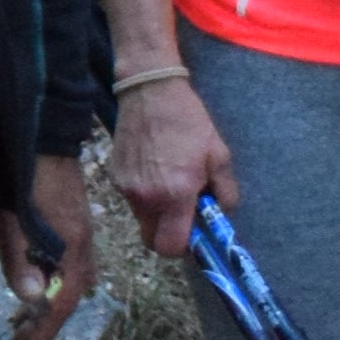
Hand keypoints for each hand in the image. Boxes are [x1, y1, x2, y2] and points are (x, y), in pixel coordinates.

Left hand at [0, 161, 92, 339]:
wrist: (42, 129)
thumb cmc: (20, 171)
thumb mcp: (12, 215)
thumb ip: (20, 256)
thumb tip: (33, 298)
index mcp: (70, 245)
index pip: (62, 301)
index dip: (43, 330)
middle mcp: (82, 241)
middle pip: (71, 293)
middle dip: (48, 321)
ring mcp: (79, 228)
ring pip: (71, 276)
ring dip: (50, 301)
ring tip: (24, 318)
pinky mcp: (72, 217)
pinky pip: (68, 260)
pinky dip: (52, 279)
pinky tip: (34, 279)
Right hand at [109, 65, 232, 258]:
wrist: (150, 91)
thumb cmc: (189, 122)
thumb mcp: (220, 155)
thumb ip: (225, 192)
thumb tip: (220, 214)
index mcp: (175, 194)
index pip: (171, 247)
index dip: (183, 248)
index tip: (193, 235)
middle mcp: (146, 197)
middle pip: (151, 240)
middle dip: (167, 234)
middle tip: (181, 214)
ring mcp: (126, 187)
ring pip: (141, 218)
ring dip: (156, 211)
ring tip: (168, 179)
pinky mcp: (114, 175)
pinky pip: (131, 197)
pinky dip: (143, 192)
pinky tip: (153, 165)